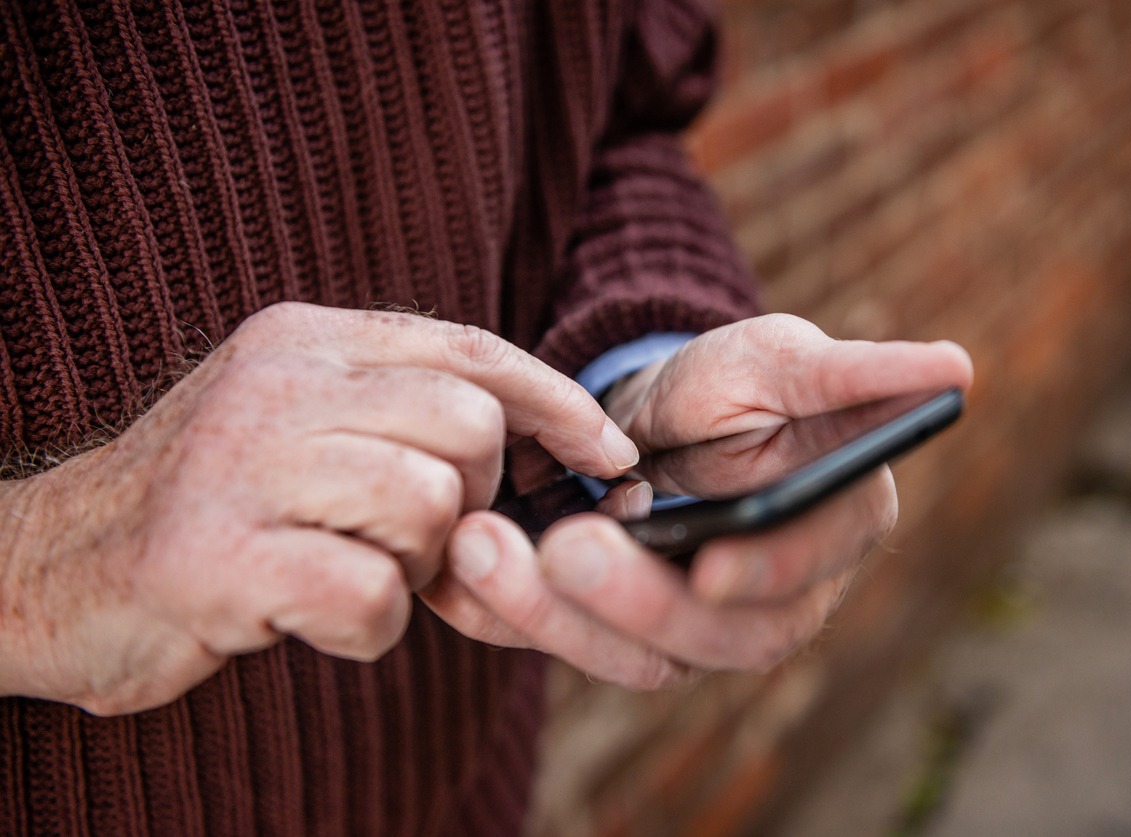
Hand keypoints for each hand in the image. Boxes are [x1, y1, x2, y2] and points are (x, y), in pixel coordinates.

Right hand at [0, 302, 637, 714]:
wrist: (51, 567)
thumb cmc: (213, 505)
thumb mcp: (303, 427)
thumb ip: (401, 416)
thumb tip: (544, 442)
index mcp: (307, 339)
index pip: (471, 350)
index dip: (558, 404)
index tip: (611, 455)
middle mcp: (277, 382)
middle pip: (467, 427)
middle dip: (470, 500)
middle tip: (410, 539)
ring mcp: (241, 463)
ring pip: (429, 506)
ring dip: (411, 567)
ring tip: (344, 570)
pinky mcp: (216, 555)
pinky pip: (370, 592)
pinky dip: (365, 626)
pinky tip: (308, 615)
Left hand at [422, 314, 971, 687]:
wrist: (658, 413)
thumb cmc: (738, 383)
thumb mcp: (788, 359)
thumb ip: (857, 373)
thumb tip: (956, 366)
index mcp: (830, 534)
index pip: (808, 572)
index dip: (766, 575)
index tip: (711, 562)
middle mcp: (769, 599)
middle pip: (715, 636)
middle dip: (636, 601)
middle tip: (566, 547)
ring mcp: (690, 625)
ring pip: (633, 655)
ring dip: (554, 615)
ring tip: (483, 549)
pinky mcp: (617, 630)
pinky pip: (567, 642)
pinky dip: (509, 616)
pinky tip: (460, 575)